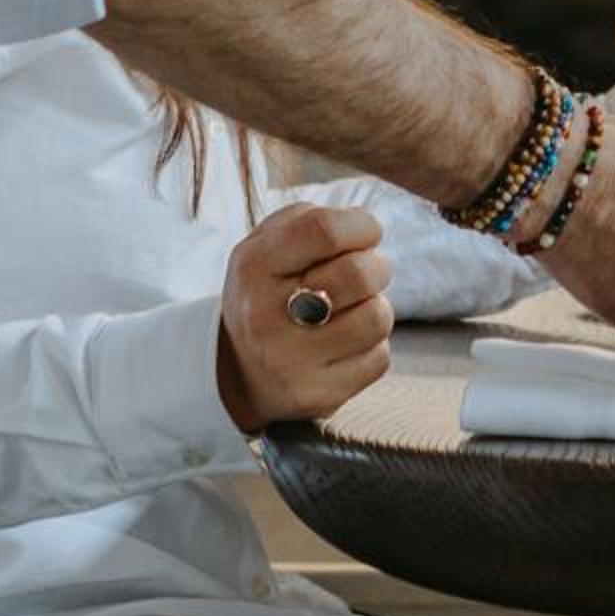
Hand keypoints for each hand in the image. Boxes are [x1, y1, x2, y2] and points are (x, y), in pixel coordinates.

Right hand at [216, 202, 391, 431]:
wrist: (237, 371)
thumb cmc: (267, 293)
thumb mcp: (264, 247)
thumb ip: (307, 220)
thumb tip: (364, 226)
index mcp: (252, 268)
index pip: (324, 230)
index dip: (361, 225)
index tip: (366, 233)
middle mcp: (266, 317)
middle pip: (359, 274)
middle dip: (376, 266)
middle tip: (365, 272)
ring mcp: (290, 361)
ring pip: (376, 318)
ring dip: (376, 307)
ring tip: (353, 309)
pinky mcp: (316, 395)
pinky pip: (378, 358)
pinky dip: (372, 346)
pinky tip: (345, 344)